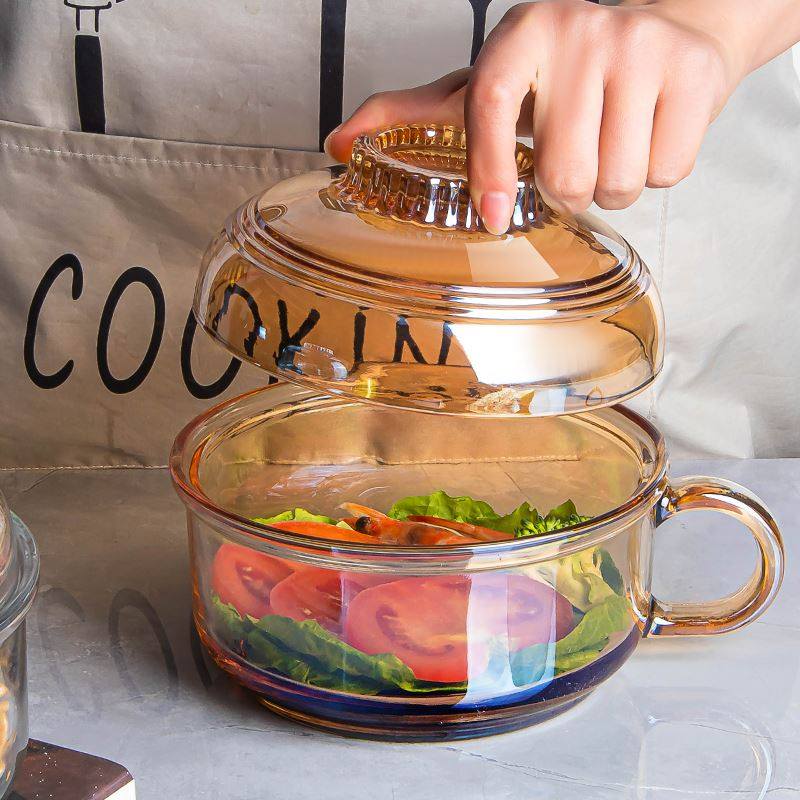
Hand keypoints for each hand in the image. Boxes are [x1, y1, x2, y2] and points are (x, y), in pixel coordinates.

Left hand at [327, 0, 799, 232]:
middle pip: (563, 173)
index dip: (488, 168)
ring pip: (616, 182)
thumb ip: (416, 113)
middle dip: (568, 188)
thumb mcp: (488, 82)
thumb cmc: (562, 73)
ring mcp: (642, 46)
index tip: (493, 218)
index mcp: (520, 33)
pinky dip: (657, 173)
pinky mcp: (696, 74)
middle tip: (574, 156)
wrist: (672, 27)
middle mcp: (579, 30)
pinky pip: (665, 174)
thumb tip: (337, 144)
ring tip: (613, 142)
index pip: (488, 103)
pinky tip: (649, 134)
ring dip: (613, 184)